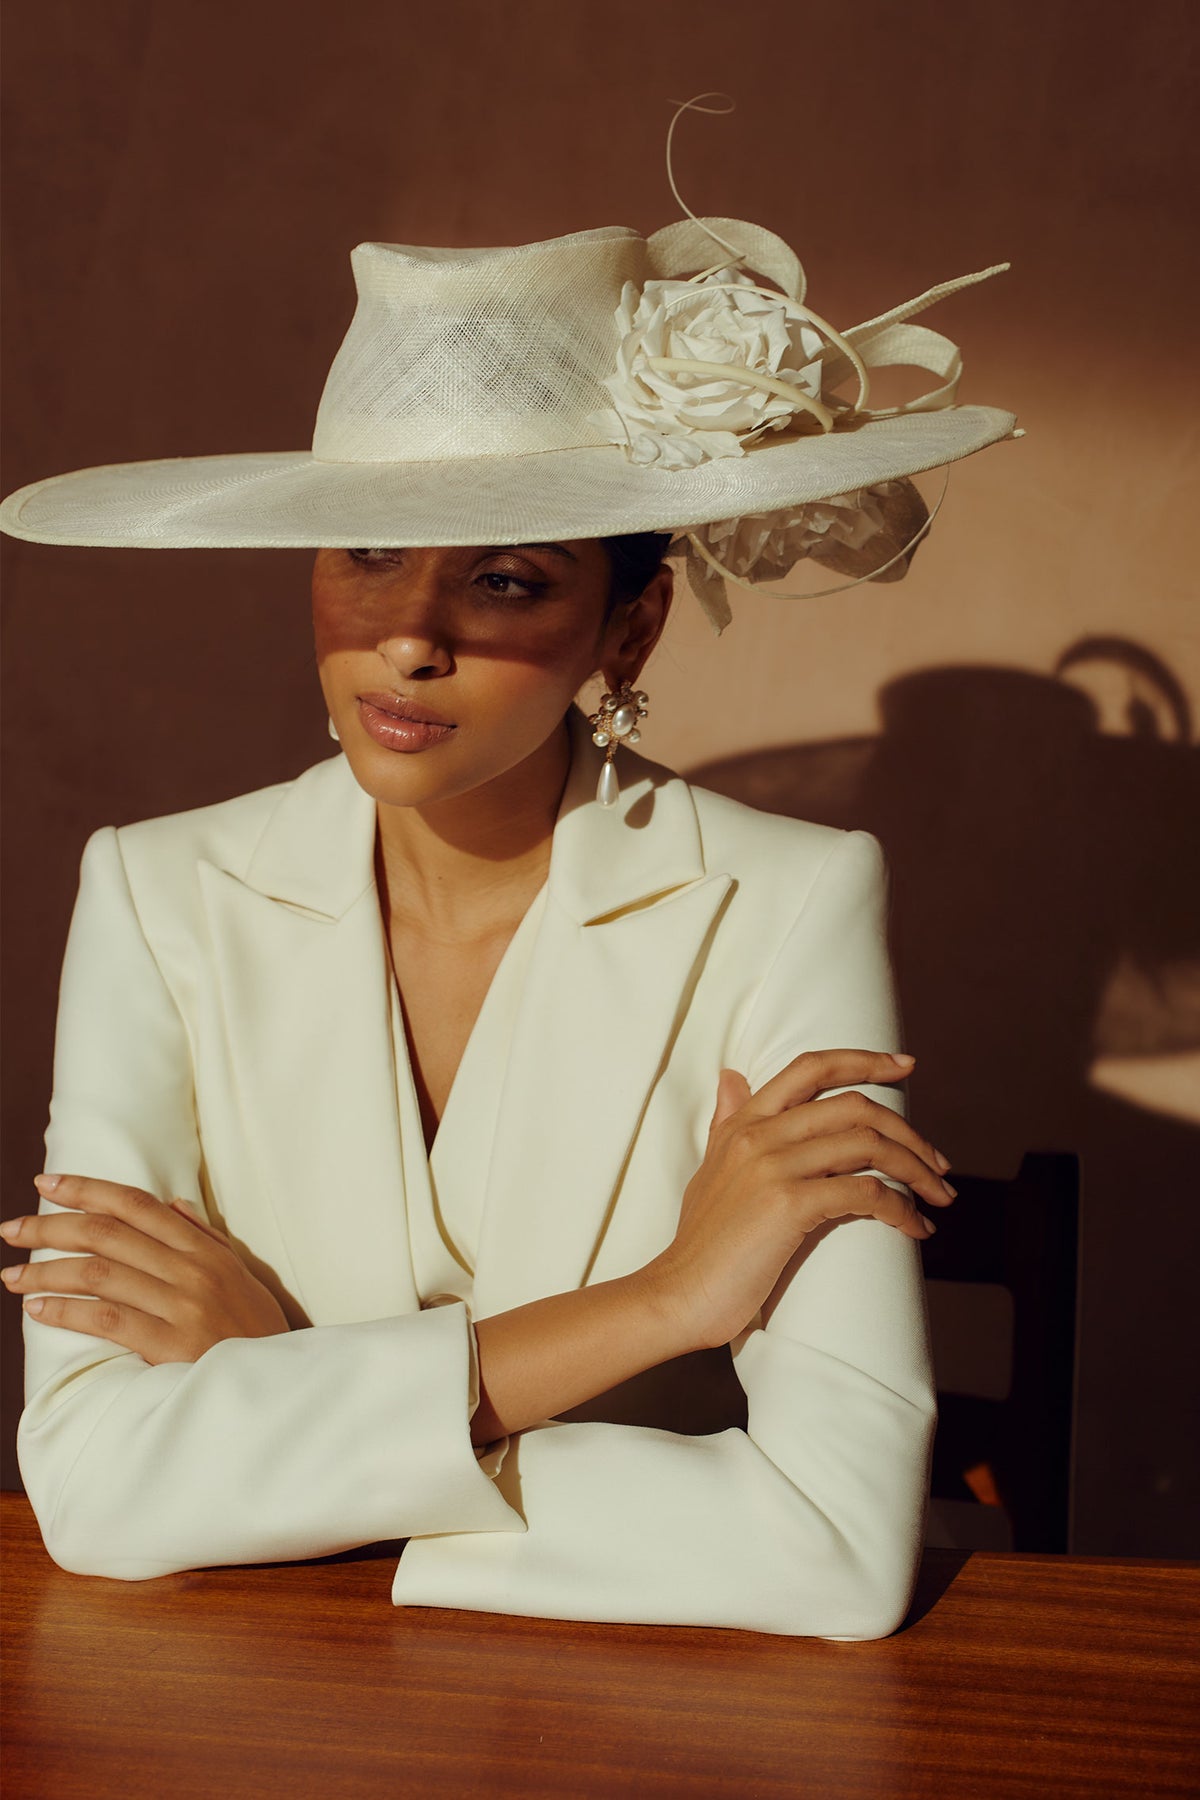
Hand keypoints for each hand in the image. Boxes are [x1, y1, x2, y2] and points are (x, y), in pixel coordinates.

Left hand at [0, 1175, 288, 1363]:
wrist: (279, 1384)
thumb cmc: (256, 1330)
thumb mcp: (240, 1274)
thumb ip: (205, 1237)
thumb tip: (172, 1203)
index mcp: (204, 1249)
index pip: (136, 1204)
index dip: (87, 1189)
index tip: (46, 1183)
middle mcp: (191, 1269)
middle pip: (106, 1234)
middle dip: (50, 1227)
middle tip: (10, 1230)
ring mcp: (181, 1305)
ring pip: (98, 1273)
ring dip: (46, 1271)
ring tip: (12, 1276)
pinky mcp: (170, 1345)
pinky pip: (106, 1320)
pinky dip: (65, 1311)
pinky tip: (37, 1309)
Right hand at [642, 1050, 955, 1352]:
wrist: (678, 1294)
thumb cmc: (701, 1242)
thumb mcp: (710, 1167)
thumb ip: (727, 1120)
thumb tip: (731, 1076)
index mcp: (744, 1121)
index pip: (810, 1067)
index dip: (864, 1060)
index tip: (906, 1065)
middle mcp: (759, 1134)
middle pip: (855, 1106)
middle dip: (909, 1132)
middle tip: (938, 1164)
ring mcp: (773, 1167)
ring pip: (868, 1145)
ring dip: (916, 1170)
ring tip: (938, 1196)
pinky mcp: (788, 1205)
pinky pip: (865, 1192)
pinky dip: (901, 1207)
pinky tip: (915, 1226)